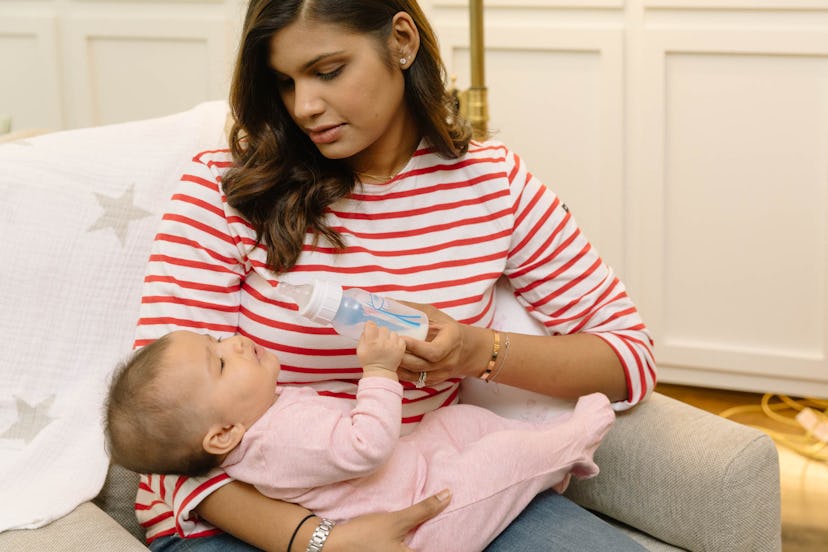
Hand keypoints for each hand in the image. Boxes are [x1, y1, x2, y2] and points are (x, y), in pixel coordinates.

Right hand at [325, 490, 450, 550]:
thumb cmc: (364, 535)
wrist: (331, 544)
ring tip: (422, 530)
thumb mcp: (396, 520)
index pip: (436, 549)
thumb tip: (448, 495)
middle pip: (423, 548)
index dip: (447, 543)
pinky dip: (407, 543)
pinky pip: (402, 550)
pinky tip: (406, 535)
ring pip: (411, 549)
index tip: (456, 533)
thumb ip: (424, 510)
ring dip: (419, 540)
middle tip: (441, 528)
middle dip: (431, 540)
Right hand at [357, 321, 404, 377]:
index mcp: (371, 342)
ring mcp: (393, 345)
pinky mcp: (401, 348)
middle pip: (382, 328)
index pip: (371, 325)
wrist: (380, 372)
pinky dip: (397, 341)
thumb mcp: (360, 349)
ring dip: (389, 337)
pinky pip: (400, 338)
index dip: (370, 327)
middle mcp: (383, 342)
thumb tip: (367, 329)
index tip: (370, 330)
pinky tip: (393, 347)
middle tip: (379, 340)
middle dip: (380, 333)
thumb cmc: (368, 361)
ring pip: (392, 333)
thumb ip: (363, 337)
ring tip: (387, 344)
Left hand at [396, 302, 489, 385]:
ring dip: (400, 368)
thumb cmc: (446, 327)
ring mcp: (443, 373)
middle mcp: (449, 360)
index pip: (434, 351)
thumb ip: (413, 310)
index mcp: (452, 340)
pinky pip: (417, 380)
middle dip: (402, 357)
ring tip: (386, 358)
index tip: (402, 339)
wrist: (466, 348)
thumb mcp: (435, 314)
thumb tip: (388, 303)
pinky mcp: (435, 380)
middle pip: (422, 365)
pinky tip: (393, 366)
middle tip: (387, 348)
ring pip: (417, 376)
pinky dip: (403, 374)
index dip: (416, 347)